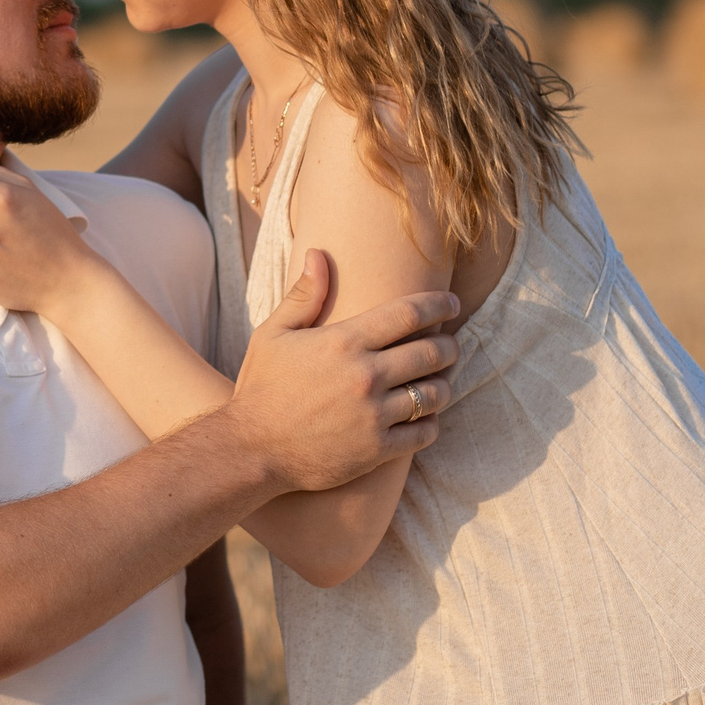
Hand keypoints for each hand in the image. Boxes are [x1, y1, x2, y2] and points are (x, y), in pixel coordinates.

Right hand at [228, 249, 459, 493]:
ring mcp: (374, 414)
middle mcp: (365, 375)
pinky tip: (424, 417)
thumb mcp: (273, 334)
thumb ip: (304, 295)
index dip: (439, 305)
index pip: (409, 313)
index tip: (452, 303)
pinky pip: (424, 433)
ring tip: (438, 381)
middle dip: (449, 345)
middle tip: (449, 345)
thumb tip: (318, 254)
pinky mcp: (377, 449)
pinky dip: (430, 423)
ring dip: (443, 384)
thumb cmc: (261, 387)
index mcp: (344, 341)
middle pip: (432, 352)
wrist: (251, 448)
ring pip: (434, 394)